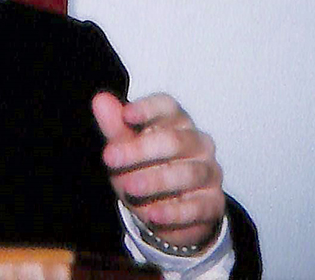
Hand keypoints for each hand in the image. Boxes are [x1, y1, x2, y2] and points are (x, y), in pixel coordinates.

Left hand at [91, 91, 224, 249]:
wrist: (165, 212)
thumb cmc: (144, 170)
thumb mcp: (124, 149)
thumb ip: (114, 126)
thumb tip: (101, 100)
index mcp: (175, 122)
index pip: (167, 107)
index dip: (148, 109)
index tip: (126, 115)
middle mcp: (197, 143)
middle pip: (174, 140)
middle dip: (140, 150)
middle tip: (110, 159)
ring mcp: (209, 172)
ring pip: (188, 173)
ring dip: (156, 181)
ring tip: (130, 187)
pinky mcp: (213, 203)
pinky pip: (198, 206)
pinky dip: (174, 211)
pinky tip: (153, 214)